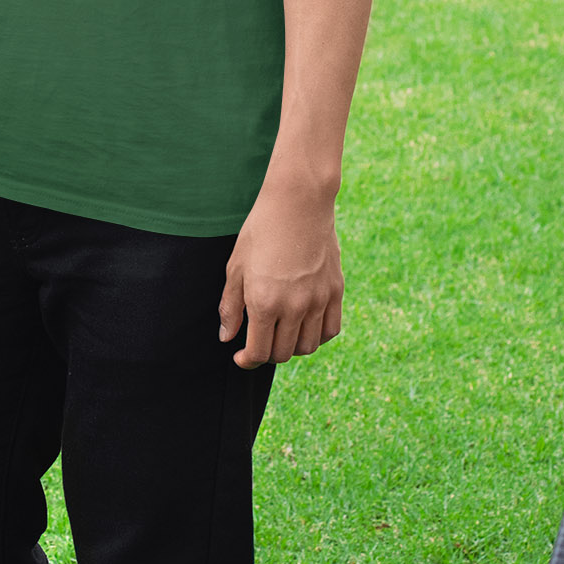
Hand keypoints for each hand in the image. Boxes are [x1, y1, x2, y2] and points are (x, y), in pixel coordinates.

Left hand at [218, 179, 343, 367]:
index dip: (247, 361)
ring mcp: (318, 300)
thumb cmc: (261, 231)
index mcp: (264, 302)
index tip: (241, 356)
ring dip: (291, 347)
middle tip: (259, 341)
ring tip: (280, 333)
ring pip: (308, 346)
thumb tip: (227, 338)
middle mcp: (294, 307)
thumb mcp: (235, 267)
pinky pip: (330, 330)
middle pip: (283, 353)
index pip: (259, 352)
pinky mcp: (336, 291)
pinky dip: (317, 336)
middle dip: (267, 354)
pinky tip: (304, 326)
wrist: (298, 202)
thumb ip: (230, 306)